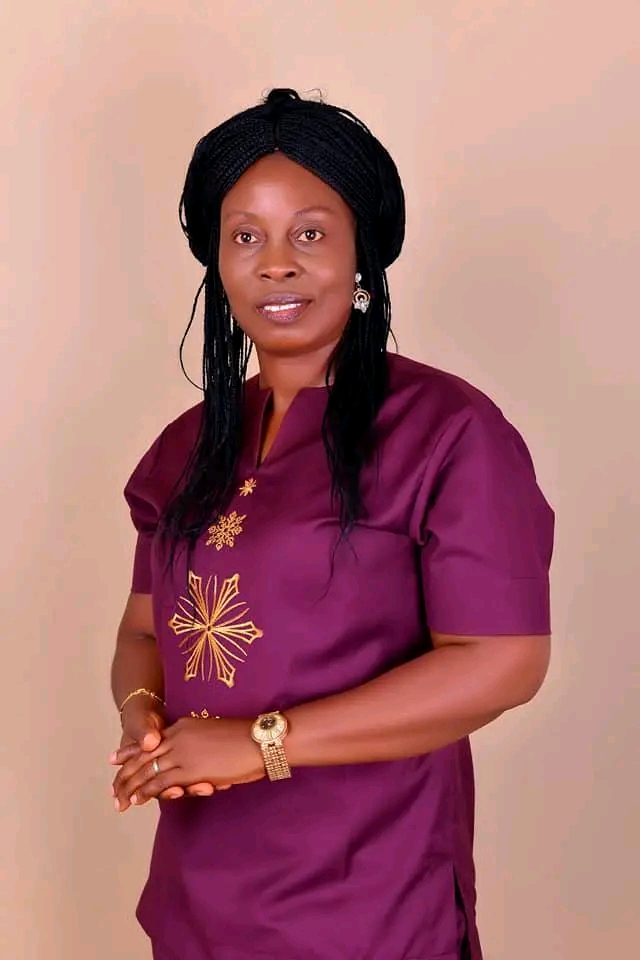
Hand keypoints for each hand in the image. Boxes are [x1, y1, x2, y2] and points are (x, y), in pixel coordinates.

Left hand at [112, 716, 264, 810]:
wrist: (258, 740)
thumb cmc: (244, 739)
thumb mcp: (214, 736)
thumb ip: (199, 748)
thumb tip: (194, 765)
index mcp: (183, 726)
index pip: (150, 741)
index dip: (131, 752)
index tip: (114, 759)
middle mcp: (177, 736)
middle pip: (143, 756)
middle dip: (125, 773)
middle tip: (112, 786)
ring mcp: (181, 753)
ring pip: (147, 771)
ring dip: (131, 786)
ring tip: (120, 798)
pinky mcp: (188, 770)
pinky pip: (160, 783)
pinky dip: (146, 792)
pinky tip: (137, 800)